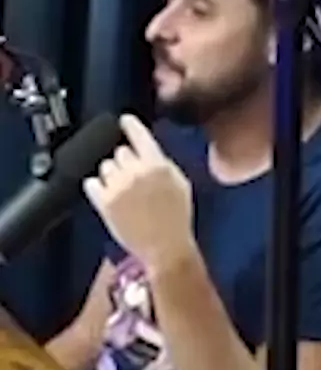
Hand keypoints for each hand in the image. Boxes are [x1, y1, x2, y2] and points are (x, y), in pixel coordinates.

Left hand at [83, 114, 193, 270]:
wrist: (166, 248)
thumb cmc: (177, 218)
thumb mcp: (180, 183)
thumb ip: (163, 163)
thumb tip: (147, 149)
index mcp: (157, 164)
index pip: (137, 133)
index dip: (129, 125)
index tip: (124, 121)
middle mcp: (135, 172)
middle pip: (120, 151)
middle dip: (125, 162)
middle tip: (133, 178)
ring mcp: (117, 187)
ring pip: (105, 166)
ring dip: (111, 175)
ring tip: (123, 191)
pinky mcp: (103, 203)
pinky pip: (90, 183)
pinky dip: (96, 187)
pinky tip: (108, 196)